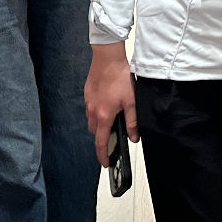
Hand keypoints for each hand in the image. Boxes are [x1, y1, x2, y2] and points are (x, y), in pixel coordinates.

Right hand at [84, 42, 136, 165]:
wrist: (107, 57)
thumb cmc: (120, 77)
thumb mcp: (131, 101)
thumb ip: (132, 121)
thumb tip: (134, 138)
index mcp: (104, 116)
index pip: (100, 142)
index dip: (103, 155)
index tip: (106, 163)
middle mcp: (92, 111)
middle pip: (94, 132)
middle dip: (102, 137)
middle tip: (113, 136)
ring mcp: (88, 102)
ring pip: (91, 120)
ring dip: (99, 124)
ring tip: (112, 118)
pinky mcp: (87, 93)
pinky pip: (90, 109)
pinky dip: (97, 112)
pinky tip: (107, 104)